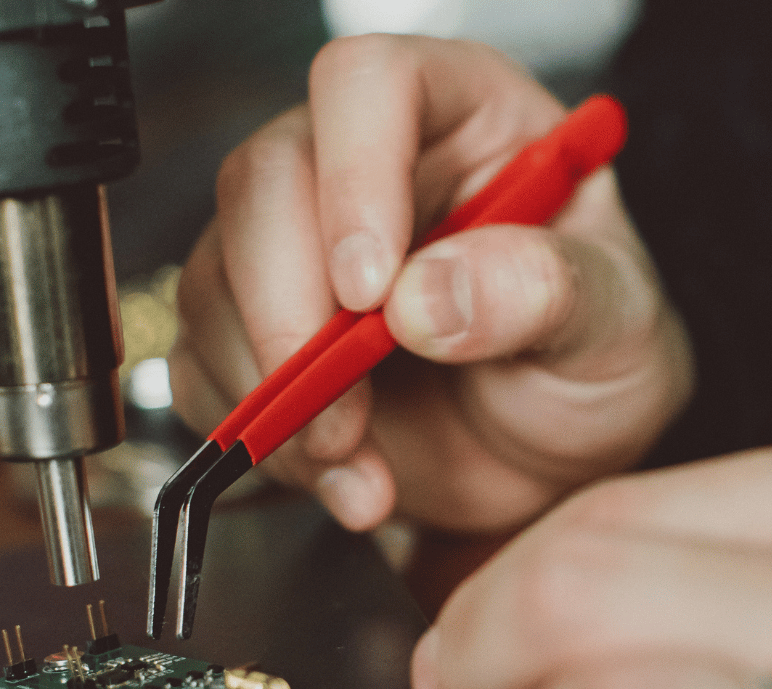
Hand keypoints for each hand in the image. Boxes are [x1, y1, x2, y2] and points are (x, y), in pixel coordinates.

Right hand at [169, 34, 691, 533]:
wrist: (541, 465)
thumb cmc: (585, 372)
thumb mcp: (613, 329)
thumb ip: (541, 294)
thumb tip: (427, 296)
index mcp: (457, 123)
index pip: (367, 85)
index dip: (353, 176)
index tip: (369, 294)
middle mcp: (357, 175)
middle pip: (262, 183)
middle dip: (287, 313)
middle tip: (343, 412)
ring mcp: (293, 257)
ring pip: (216, 282)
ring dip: (274, 397)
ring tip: (358, 464)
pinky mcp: (253, 338)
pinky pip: (204, 369)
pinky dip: (260, 441)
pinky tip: (336, 474)